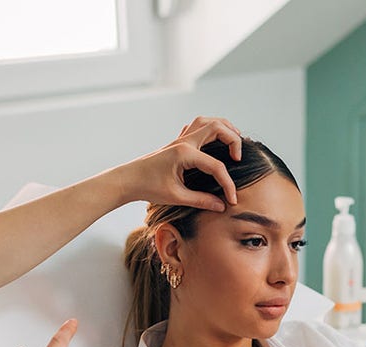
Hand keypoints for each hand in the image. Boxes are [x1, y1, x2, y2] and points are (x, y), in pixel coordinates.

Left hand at [114, 116, 243, 210]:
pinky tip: (214, 141)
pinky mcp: (177, 142)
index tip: (232, 200)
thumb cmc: (148, 187)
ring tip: (234, 142)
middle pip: (217, 127)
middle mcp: (184, 142)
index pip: (216, 166)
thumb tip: (221, 206)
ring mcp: (180, 139)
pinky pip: (196, 126)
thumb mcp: (176, 197)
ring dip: (224, 128)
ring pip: (207, 121)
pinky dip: (210, 129)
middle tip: (238, 158)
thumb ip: (201, 200)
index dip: (228, 184)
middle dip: (234, 140)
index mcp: (185, 154)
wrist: (127, 179)